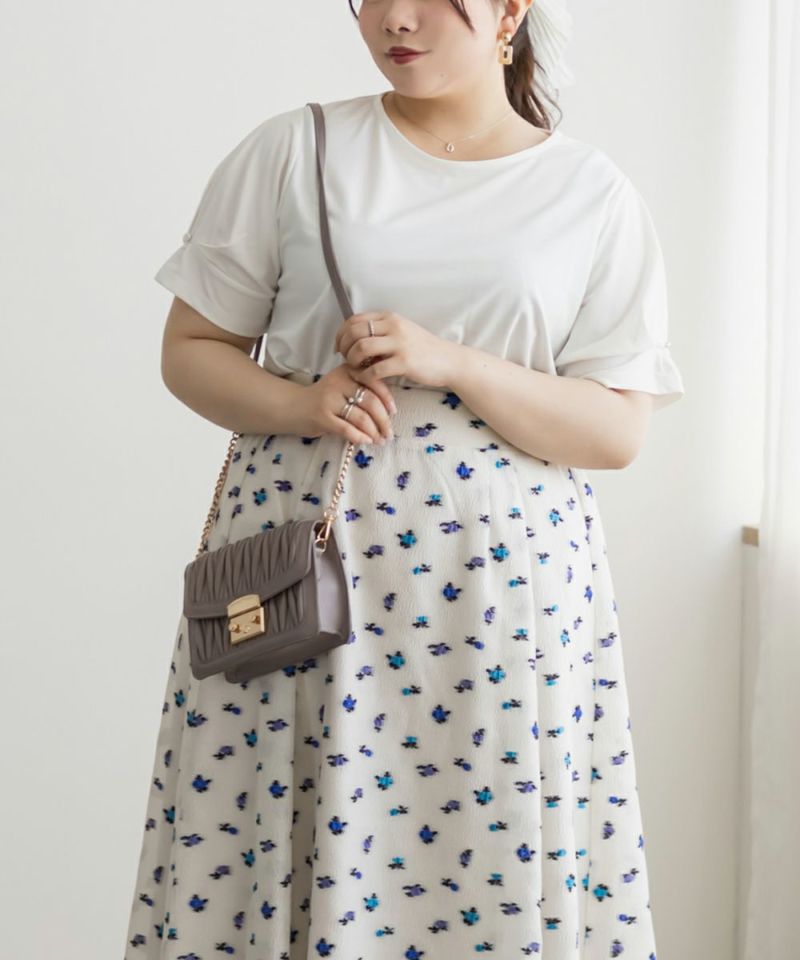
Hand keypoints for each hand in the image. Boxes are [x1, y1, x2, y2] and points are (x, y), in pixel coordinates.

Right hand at [297, 362, 395, 445]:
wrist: (292, 407)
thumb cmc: (324, 399)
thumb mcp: (342, 386)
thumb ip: (362, 390)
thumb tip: (389, 411)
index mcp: (347, 370)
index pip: (374, 381)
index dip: (387, 398)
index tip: (393, 412)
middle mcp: (338, 381)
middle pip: (370, 402)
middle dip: (384, 420)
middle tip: (389, 433)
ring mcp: (329, 399)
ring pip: (361, 417)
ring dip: (374, 432)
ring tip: (380, 440)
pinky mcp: (321, 416)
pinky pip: (347, 429)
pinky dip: (359, 437)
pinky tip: (366, 441)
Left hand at [334, 311, 458, 390]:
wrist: (448, 361)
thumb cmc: (422, 349)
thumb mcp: (401, 332)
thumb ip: (380, 332)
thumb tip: (354, 339)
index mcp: (389, 317)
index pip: (354, 320)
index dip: (341, 334)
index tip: (339, 347)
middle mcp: (393, 326)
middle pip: (354, 332)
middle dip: (344, 348)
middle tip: (346, 360)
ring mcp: (400, 344)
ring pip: (361, 348)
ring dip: (353, 361)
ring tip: (356, 369)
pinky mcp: (404, 362)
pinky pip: (374, 369)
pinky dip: (364, 376)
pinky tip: (366, 379)